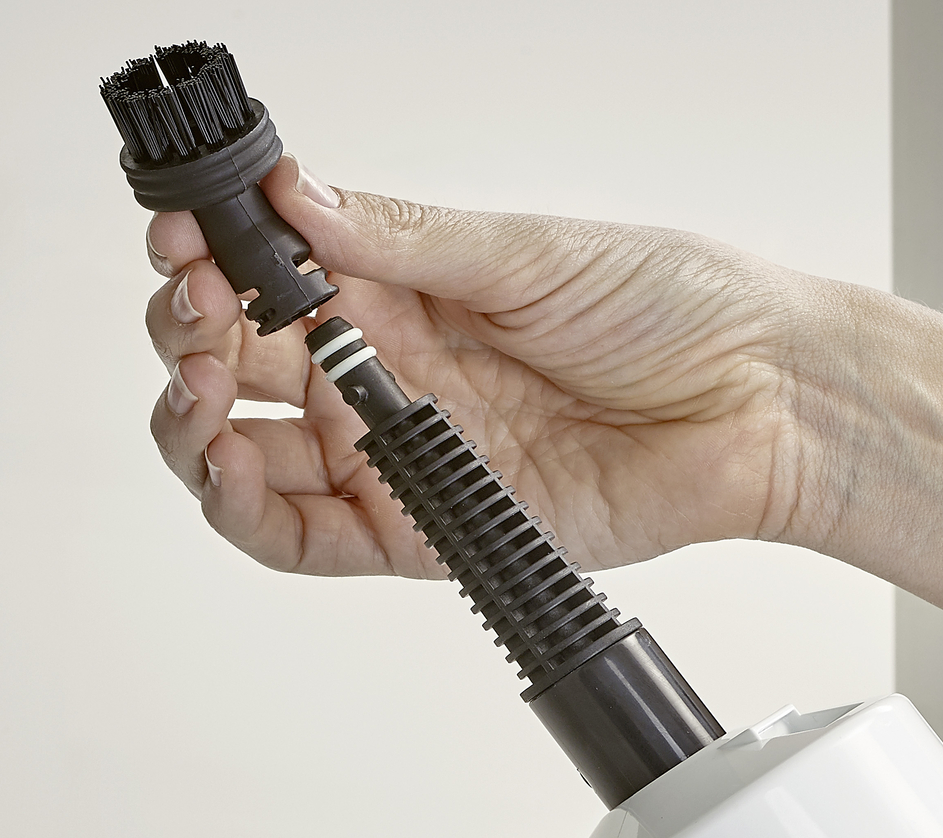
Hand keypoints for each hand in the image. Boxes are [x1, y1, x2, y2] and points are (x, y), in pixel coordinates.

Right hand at [139, 159, 839, 578]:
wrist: (758, 404)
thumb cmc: (674, 310)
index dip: (209, 258)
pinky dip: (245, 508)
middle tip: (193, 316)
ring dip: (196, 424)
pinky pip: (302, 536)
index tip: (183, 242)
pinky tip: (228, 466)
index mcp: (399, 286)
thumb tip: (296, 195)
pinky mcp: (419, 531)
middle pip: (237, 364)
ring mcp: (396, 452)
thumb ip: (400, 238)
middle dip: (188, 337)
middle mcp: (385, 368)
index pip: (265, 273)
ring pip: (247, 453)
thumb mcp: (527, 250)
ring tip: (201, 393)